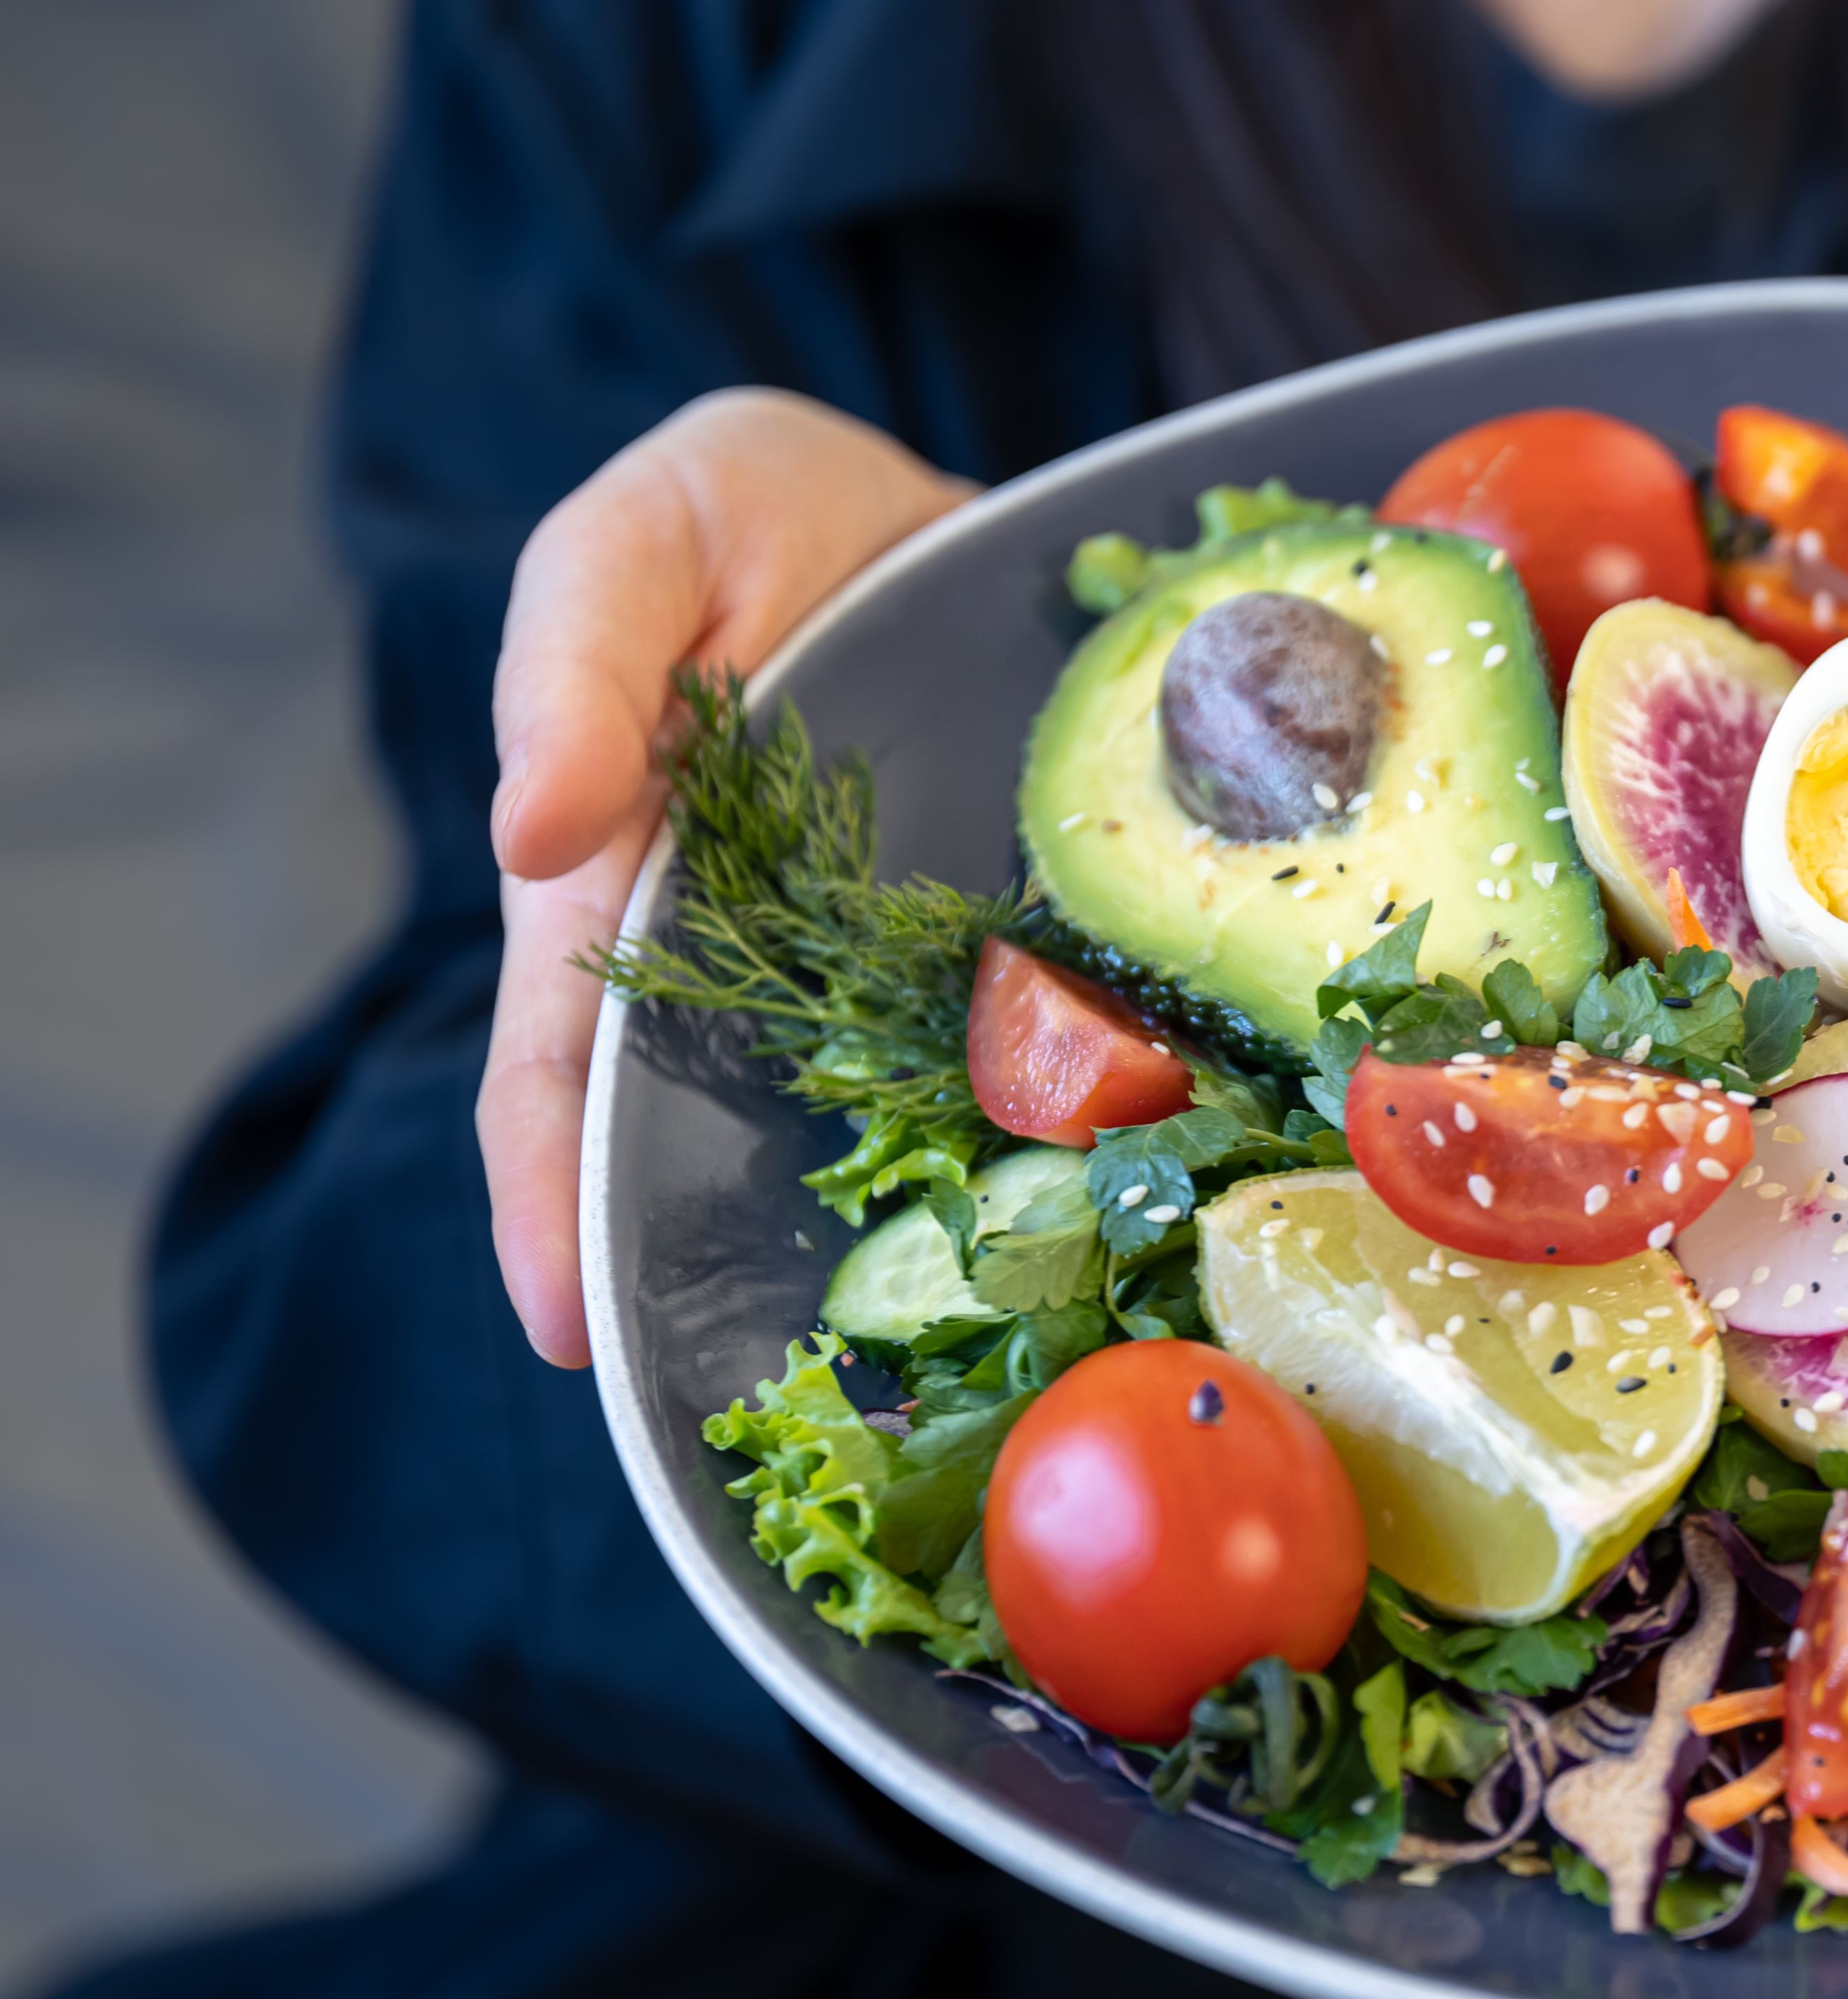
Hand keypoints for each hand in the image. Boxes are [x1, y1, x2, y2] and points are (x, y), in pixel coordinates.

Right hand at [481, 389, 972, 1365]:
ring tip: (925, 1384)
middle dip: (717, 1277)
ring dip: (889, 1254)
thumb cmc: (755, 519)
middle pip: (708, 1148)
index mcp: (626, 892)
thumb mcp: (644, 539)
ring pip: (865, 1145)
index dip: (549, 1204)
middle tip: (756, 1414)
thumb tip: (532, 834)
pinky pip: (1010, 1084)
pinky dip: (1033, 1166)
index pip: (555, 1077)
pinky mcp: (1005, 971)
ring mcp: (884, 986)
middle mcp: (751, 971)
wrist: (939, 508)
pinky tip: (1087, 1244)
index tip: (571, 1330)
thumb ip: (569, 664)